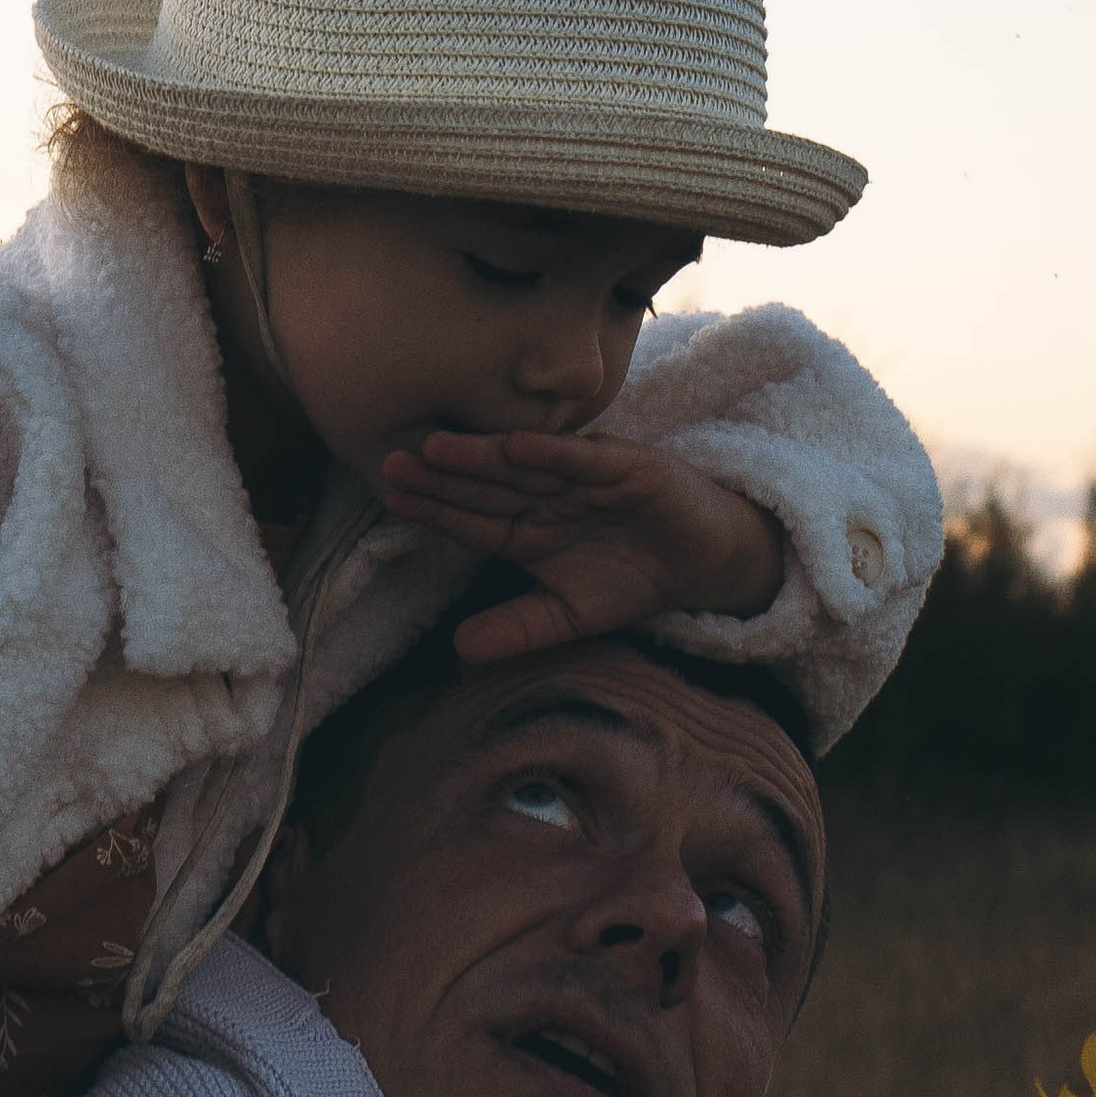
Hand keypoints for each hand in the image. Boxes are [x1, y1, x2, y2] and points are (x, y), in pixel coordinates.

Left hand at [377, 430, 786, 658]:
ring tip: (438, 449)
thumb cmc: (632, 580)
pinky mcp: (626, 468)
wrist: (705, 562)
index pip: (473, 519)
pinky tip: (517, 445)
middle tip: (392, 463)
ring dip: (483, 456)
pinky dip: (554, 452)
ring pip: (524, 466)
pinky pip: (584, 459)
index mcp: (528, 530)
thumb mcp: (570, 616)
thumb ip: (519, 628)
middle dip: (442, 477)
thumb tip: (459, 651)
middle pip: (487, 486)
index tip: (391, 499)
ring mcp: (583, 478)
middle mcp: (547, 496)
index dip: (434, 509)